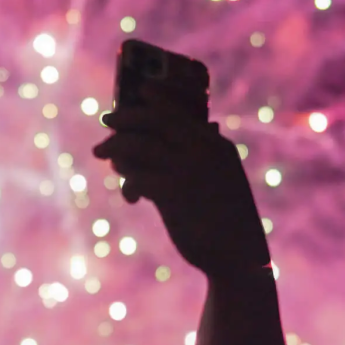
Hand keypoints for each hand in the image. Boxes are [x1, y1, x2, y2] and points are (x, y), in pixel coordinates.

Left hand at [92, 87, 270, 278]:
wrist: (238, 255)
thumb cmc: (228, 218)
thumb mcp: (223, 177)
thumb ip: (207, 154)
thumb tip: (208, 129)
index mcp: (216, 144)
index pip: (179, 109)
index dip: (155, 96)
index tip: (139, 88)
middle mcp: (202, 150)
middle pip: (153, 121)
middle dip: (125, 118)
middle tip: (106, 122)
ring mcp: (186, 170)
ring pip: (137, 146)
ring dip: (117, 151)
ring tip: (107, 159)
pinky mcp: (170, 193)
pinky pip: (136, 177)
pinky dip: (128, 184)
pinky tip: (132, 198)